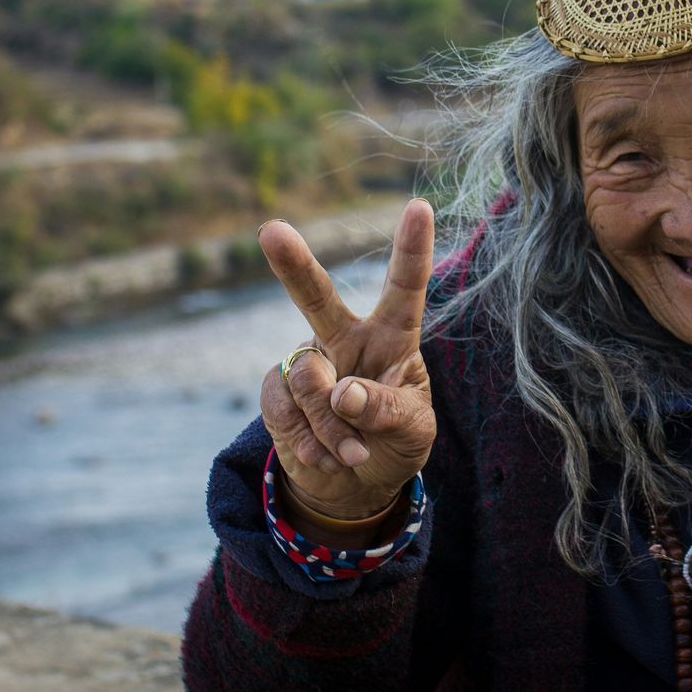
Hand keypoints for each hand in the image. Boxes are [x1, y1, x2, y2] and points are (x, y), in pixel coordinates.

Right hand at [257, 200, 436, 523]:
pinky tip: (324, 456)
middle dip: (294, 266)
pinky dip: (308, 441)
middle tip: (273, 232)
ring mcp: (308, 363)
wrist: (355, 485)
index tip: (419, 207)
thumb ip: (387, 408)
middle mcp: (345, 339)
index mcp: (393, 336)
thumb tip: (343, 392)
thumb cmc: (396, 443)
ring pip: (309, 382)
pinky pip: (284, 410)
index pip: (404, 287)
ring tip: (353, 451)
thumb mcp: (413, 430)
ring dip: (333, 428)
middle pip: (318, 298)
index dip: (411, 248)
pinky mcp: (278, 392)